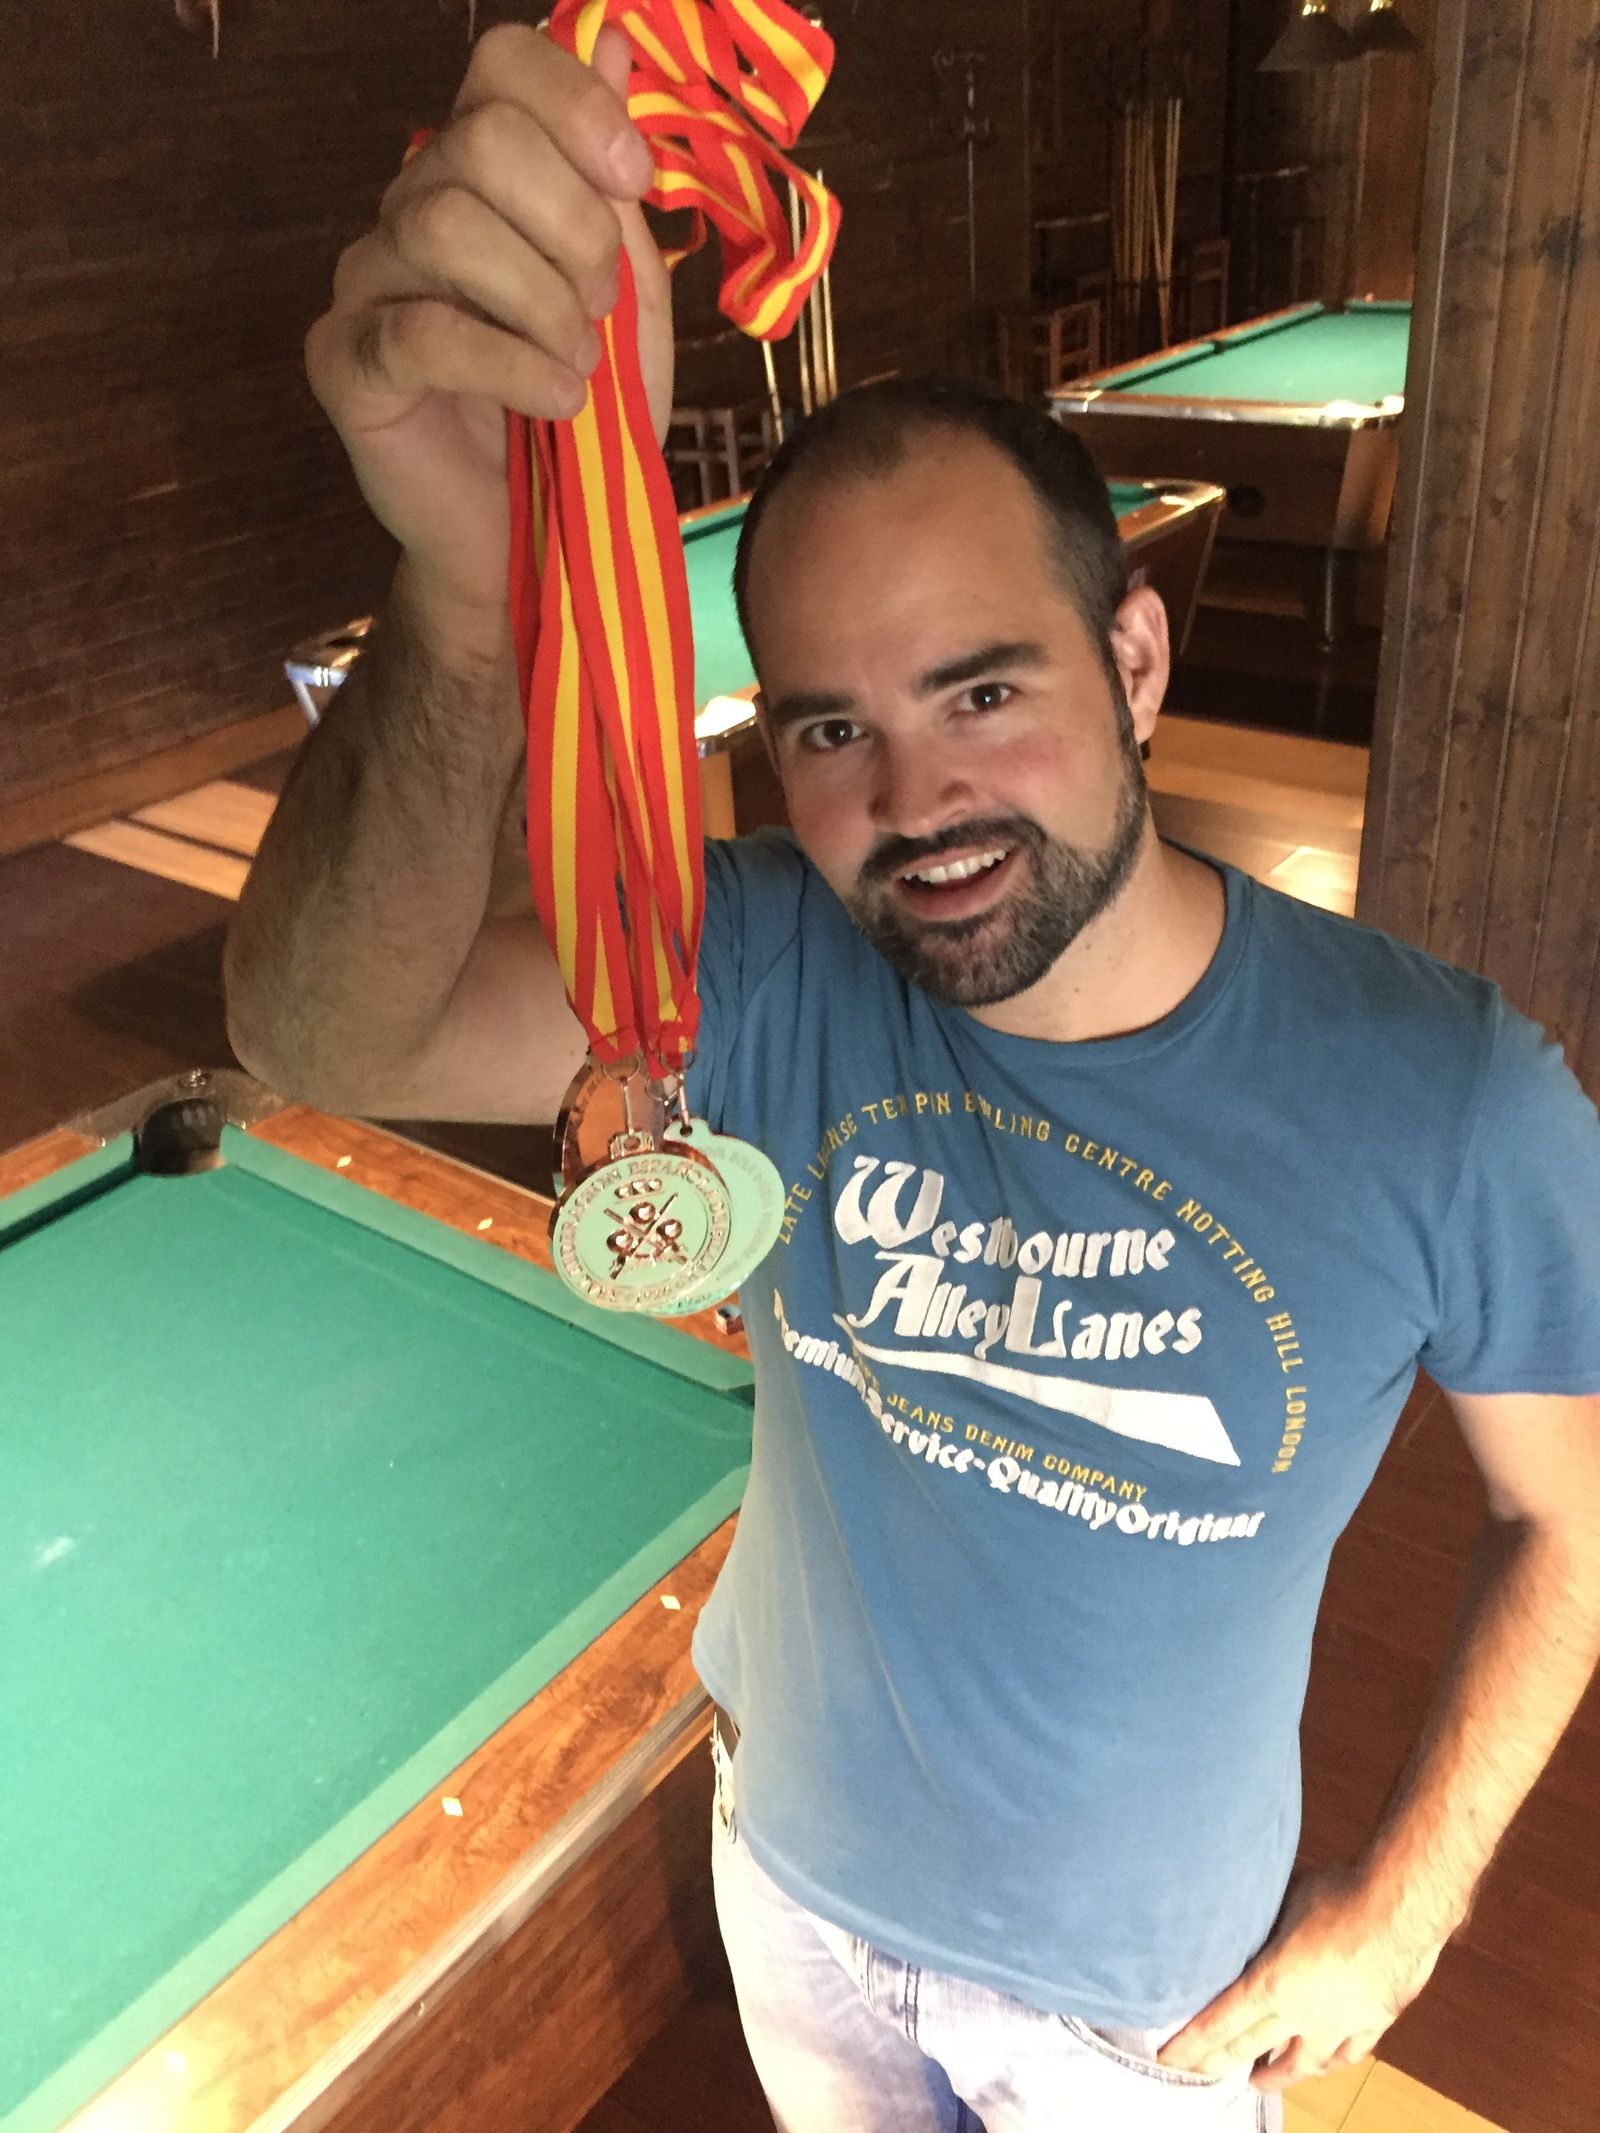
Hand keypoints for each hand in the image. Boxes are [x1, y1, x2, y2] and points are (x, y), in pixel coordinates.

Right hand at [305, 22, 673, 619]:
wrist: (539, 540)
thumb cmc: (582, 415)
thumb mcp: (627, 299)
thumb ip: (615, 187)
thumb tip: (613, 37)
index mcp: (482, 177)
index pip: (500, 65)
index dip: (574, 107)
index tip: (634, 182)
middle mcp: (412, 207)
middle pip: (480, 139)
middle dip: (572, 225)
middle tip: (600, 309)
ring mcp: (367, 281)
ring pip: (444, 223)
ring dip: (542, 301)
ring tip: (582, 369)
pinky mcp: (344, 361)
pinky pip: (421, 328)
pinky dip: (509, 363)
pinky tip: (556, 402)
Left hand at [1157, 1868, 1445, 2092]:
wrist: (1402, 1909)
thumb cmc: (1339, 1894)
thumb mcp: (1282, 1900)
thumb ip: (1259, 1921)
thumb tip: (1235, 1912)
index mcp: (1271, 1984)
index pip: (1219, 2024)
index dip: (1191, 2045)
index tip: (1168, 2058)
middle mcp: (1302, 2015)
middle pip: (1251, 2048)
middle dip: (1219, 2064)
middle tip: (1196, 2073)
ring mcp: (1339, 2025)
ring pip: (1300, 2065)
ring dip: (1274, 2075)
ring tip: (1255, 2080)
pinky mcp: (1372, 2022)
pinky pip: (1345, 2055)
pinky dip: (1326, 2063)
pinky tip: (1321, 2065)